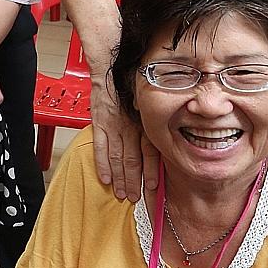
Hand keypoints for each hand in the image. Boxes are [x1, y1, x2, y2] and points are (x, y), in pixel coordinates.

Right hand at [91, 71, 156, 201]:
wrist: (111, 69)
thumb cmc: (131, 87)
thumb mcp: (149, 104)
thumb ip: (155, 122)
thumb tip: (168, 139)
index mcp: (145, 123)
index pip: (150, 152)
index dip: (151, 171)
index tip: (152, 187)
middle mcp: (130, 127)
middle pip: (132, 160)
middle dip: (134, 181)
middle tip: (135, 198)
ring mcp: (113, 127)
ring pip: (117, 158)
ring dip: (119, 178)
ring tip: (121, 193)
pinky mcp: (99, 124)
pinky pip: (100, 148)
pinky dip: (102, 165)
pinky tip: (105, 178)